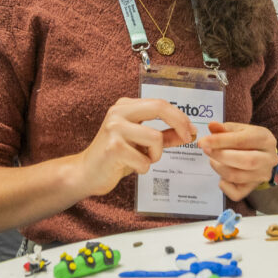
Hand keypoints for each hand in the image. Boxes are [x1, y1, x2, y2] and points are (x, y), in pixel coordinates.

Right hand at [78, 98, 196, 195]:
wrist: (86, 173)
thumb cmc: (116, 157)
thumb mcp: (142, 143)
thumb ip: (165, 136)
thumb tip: (190, 132)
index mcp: (125, 107)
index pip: (160, 103)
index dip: (180, 117)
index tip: (191, 131)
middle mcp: (118, 112)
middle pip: (159, 108)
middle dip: (179, 123)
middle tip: (187, 138)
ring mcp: (114, 129)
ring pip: (155, 138)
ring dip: (155, 155)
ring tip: (142, 160)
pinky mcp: (113, 148)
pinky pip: (144, 160)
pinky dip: (143, 168)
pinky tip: (130, 167)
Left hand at [198, 121, 276, 201]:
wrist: (264, 157)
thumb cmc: (249, 141)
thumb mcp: (240, 130)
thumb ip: (225, 128)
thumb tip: (212, 126)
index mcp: (265, 139)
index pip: (241, 141)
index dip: (219, 141)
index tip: (203, 141)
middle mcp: (268, 159)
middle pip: (245, 160)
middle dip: (220, 155)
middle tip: (206, 150)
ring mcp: (262, 175)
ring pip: (237, 176)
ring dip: (219, 168)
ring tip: (212, 159)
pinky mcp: (254, 188)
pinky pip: (236, 193)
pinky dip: (224, 185)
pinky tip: (221, 176)